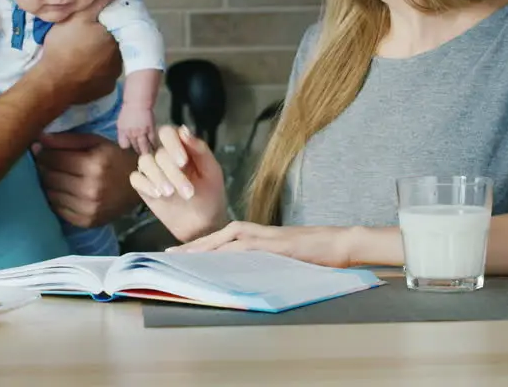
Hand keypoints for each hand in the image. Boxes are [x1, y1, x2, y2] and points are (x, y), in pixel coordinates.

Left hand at [34, 131, 140, 228]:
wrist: (139, 186)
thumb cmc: (116, 158)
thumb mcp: (96, 142)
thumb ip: (67, 140)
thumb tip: (38, 140)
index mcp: (94, 165)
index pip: (53, 159)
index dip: (43, 153)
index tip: (39, 149)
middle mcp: (90, 189)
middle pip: (50, 177)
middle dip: (44, 167)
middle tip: (45, 162)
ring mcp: (89, 209)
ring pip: (51, 194)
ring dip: (49, 184)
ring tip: (56, 176)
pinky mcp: (87, 222)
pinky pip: (59, 210)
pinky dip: (57, 199)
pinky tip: (63, 191)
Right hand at [38, 0, 124, 103]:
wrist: (52, 83)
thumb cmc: (65, 46)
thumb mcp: (81, 15)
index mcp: (119, 37)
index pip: (121, 21)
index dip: (108, 17)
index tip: (94, 17)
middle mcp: (122, 57)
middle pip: (115, 39)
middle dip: (103, 35)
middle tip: (83, 34)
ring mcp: (114, 76)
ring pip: (109, 57)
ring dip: (100, 52)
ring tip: (80, 49)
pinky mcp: (104, 89)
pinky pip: (102, 74)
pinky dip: (94, 69)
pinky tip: (81, 65)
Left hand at [116, 102, 155, 153]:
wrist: (138, 102)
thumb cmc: (129, 110)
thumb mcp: (121, 122)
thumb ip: (123, 132)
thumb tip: (126, 140)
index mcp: (122, 131)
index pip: (124, 145)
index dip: (127, 146)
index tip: (131, 147)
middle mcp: (131, 133)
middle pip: (135, 147)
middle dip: (138, 151)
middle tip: (142, 156)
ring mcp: (141, 132)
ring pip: (144, 147)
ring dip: (147, 152)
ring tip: (150, 156)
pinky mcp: (150, 129)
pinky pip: (152, 141)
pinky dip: (154, 145)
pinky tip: (156, 148)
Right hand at [130, 125, 229, 242]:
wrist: (203, 224)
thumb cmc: (210, 194)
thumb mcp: (211, 170)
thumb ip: (199, 149)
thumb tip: (183, 130)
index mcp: (181, 148)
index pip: (167, 132)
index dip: (172, 143)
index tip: (183, 162)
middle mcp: (164, 156)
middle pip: (159, 153)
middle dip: (173, 172)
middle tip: (188, 192)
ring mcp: (152, 171)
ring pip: (144, 162)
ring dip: (158, 177)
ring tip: (171, 193)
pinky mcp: (143, 187)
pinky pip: (136, 178)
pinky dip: (145, 184)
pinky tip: (158, 194)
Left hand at [169, 222, 357, 268]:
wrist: (338, 243)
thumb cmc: (311, 253)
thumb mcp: (280, 257)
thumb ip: (259, 261)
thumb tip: (239, 275)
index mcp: (255, 235)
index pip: (220, 240)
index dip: (198, 246)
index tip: (177, 254)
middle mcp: (255, 232)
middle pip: (216, 236)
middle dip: (192, 246)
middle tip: (168, 255)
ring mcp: (265, 236)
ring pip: (226, 239)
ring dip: (204, 247)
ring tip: (183, 256)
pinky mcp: (275, 244)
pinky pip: (247, 247)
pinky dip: (230, 251)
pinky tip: (216, 257)